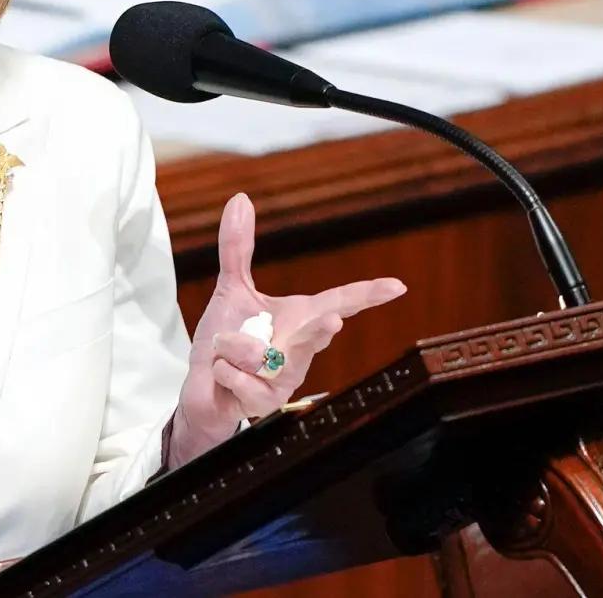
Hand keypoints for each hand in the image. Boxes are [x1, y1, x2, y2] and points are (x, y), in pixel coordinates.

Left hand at [168, 193, 405, 466]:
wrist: (205, 389)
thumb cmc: (227, 340)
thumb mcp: (232, 289)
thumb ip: (238, 248)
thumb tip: (240, 199)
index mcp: (301, 319)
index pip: (342, 302)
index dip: (369, 294)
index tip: (397, 285)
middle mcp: (302, 350)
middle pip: (316, 335)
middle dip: (321, 329)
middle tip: (331, 320)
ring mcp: (287, 379)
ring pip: (260, 354)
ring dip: (232, 345)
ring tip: (226, 349)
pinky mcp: (265, 404)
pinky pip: (238, 376)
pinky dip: (221, 369)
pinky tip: (223, 375)